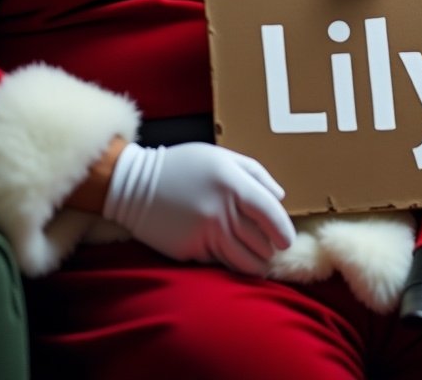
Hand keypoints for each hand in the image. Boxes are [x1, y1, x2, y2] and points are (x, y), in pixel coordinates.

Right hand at [101, 142, 294, 274]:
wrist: (134, 186)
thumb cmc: (182, 166)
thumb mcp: (220, 157)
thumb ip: (255, 173)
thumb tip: (281, 197)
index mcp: (232, 183)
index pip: (271, 215)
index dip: (284, 231)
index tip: (286, 240)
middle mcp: (222, 211)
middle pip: (262, 244)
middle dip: (269, 248)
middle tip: (267, 245)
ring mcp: (206, 234)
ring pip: (245, 262)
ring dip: (255, 263)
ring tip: (254, 257)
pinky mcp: (191, 251)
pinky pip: (221, 263)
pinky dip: (228, 261)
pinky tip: (224, 250)